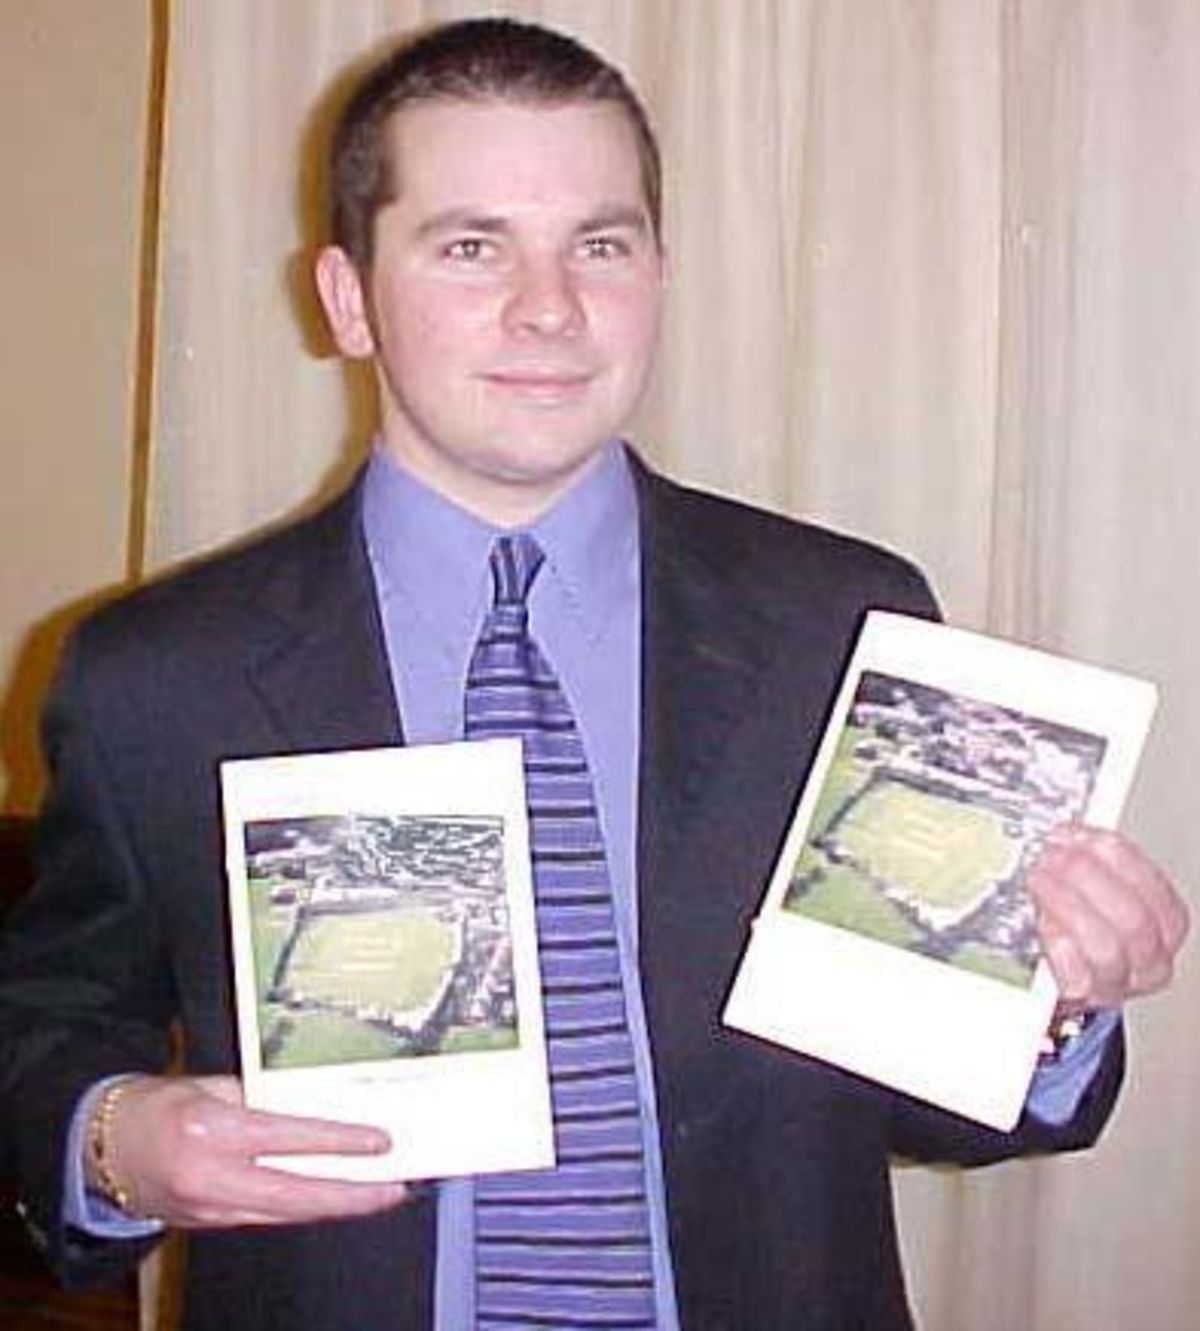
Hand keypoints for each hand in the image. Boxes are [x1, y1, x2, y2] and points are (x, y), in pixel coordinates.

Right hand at [95, 1074, 410, 1226]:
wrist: (101, 1148)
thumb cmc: (155, 1107)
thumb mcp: (209, 1086)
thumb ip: (260, 1097)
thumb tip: (313, 1103)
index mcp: (213, 1128)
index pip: (289, 1138)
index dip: (339, 1142)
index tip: (378, 1142)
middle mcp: (212, 1174)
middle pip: (296, 1195)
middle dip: (351, 1196)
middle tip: (393, 1188)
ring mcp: (209, 1208)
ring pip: (286, 1214)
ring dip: (334, 1206)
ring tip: (377, 1195)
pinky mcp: (208, 1224)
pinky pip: (267, 1218)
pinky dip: (303, 1209)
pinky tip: (331, 1200)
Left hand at [1027, 825, 1188, 1011]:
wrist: (1062, 980)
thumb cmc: (1081, 929)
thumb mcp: (1093, 886)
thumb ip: (1091, 859)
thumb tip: (1066, 831)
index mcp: (1166, 923)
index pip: (1152, 885)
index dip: (1112, 854)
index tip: (1074, 834)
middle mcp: (1151, 960)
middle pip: (1132, 917)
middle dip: (1084, 876)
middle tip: (1049, 856)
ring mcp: (1118, 983)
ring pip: (1106, 946)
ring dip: (1066, 904)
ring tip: (1039, 880)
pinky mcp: (1083, 1000)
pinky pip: (1076, 977)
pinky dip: (1058, 945)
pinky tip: (1044, 924)